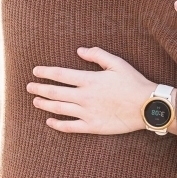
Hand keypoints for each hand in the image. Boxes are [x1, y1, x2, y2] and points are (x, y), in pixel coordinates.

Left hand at [27, 47, 155, 133]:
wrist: (147, 106)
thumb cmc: (134, 82)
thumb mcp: (118, 63)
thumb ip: (98, 55)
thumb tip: (79, 50)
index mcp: (90, 80)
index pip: (60, 75)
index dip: (46, 72)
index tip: (36, 71)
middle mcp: (85, 96)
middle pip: (55, 92)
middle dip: (40, 89)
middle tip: (30, 87)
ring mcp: (87, 112)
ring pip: (59, 108)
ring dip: (44, 104)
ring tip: (36, 101)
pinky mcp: (92, 126)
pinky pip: (70, 126)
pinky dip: (57, 124)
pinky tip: (50, 121)